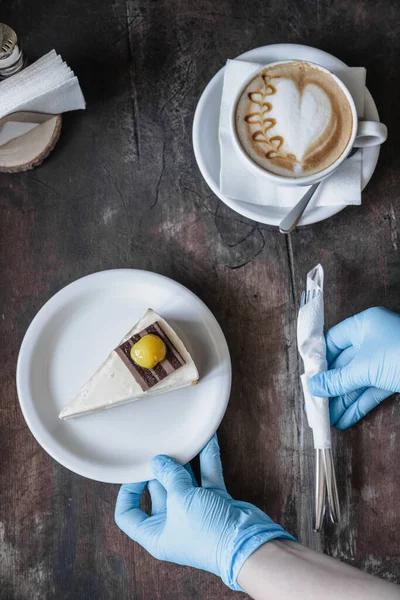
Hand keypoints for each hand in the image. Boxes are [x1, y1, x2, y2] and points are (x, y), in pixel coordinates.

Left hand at [115, 434, 293, 589]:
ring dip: (184, 460)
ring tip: (180, 439)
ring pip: (185, 481)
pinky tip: (207, 439)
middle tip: (159, 447)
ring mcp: (195, 512)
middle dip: (159, 469)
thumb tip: (159, 461)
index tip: (136, 472)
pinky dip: (207, 458)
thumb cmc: (208, 532)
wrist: (247, 543)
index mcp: (156, 534)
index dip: (127, 493)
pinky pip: (207, 476)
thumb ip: (169, 477)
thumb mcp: (181, 500)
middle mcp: (174, 523)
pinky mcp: (215, 502)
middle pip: (159, 492)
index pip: (129, 515)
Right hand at [308, 307, 399, 428]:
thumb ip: (336, 380)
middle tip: (315, 405)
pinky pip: (370, 390)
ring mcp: (385, 359)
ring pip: (356, 380)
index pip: (333, 341)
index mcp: (364, 325)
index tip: (307, 379)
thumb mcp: (364, 368)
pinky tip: (344, 419)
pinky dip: (358, 405)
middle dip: (329, 387)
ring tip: (326, 419)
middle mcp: (372, 339)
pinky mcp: (394, 378)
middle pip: (343, 364)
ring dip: (342, 400)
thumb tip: (313, 387)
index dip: (318, 360)